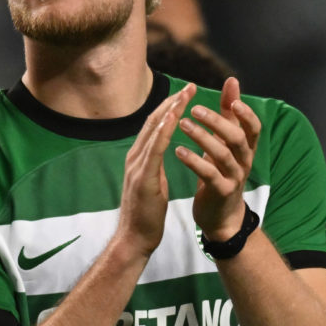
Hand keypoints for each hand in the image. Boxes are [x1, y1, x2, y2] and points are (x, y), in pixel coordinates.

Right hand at [115, 84, 195, 255]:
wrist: (135, 238)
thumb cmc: (146, 214)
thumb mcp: (152, 183)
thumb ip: (154, 165)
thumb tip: (160, 152)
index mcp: (139, 158)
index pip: (155, 127)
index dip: (170, 108)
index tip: (186, 94)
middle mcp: (135, 157)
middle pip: (154, 122)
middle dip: (172, 102)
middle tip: (190, 87)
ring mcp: (137, 166)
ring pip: (154, 131)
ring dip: (170, 111)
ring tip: (185, 95)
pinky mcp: (143, 177)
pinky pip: (155, 149)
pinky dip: (164, 131)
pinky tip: (174, 118)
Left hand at [174, 77, 260, 240]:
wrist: (221, 215)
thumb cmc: (221, 171)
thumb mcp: (226, 142)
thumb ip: (229, 113)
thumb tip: (232, 80)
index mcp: (246, 148)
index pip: (254, 128)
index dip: (246, 114)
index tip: (233, 100)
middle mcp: (244, 162)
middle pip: (237, 138)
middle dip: (217, 122)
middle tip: (194, 109)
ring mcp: (234, 178)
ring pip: (222, 155)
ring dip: (202, 138)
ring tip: (182, 125)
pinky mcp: (221, 192)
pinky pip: (208, 174)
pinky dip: (194, 161)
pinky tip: (178, 151)